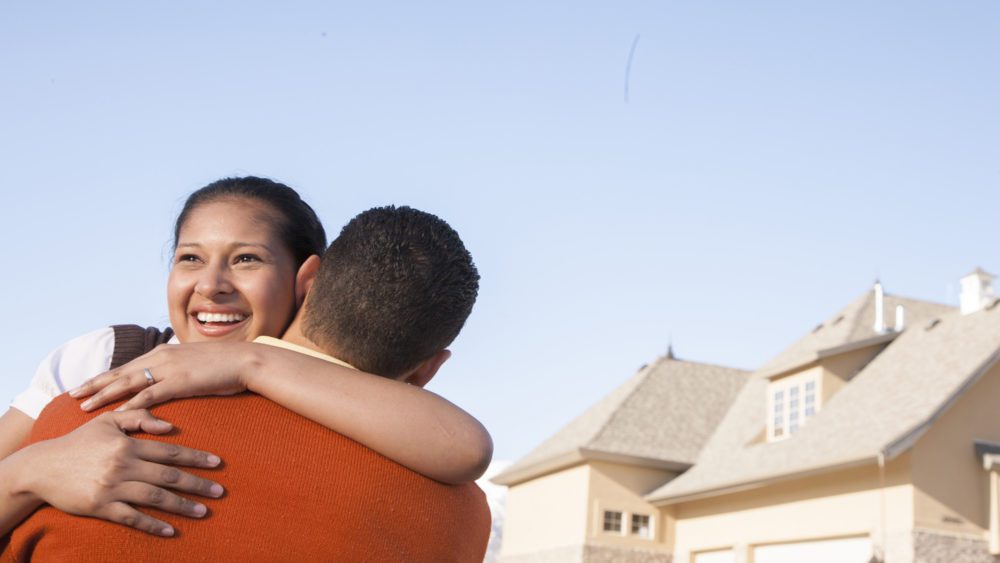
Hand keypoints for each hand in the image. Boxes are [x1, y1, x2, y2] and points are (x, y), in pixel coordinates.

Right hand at [19, 409, 223, 535]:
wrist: (42, 467)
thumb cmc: (78, 442)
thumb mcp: (107, 422)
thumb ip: (138, 418)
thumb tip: (170, 426)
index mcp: (128, 445)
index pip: (170, 451)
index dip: (196, 457)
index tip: (217, 463)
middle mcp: (123, 466)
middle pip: (168, 476)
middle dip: (197, 483)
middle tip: (219, 491)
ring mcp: (112, 488)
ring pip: (155, 498)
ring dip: (182, 506)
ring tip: (204, 511)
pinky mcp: (101, 507)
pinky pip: (132, 518)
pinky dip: (152, 525)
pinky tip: (170, 531)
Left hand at [70, 342, 257, 411]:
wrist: (246, 361)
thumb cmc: (223, 366)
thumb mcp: (194, 365)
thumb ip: (177, 372)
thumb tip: (167, 383)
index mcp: (163, 353)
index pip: (127, 366)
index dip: (105, 376)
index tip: (87, 385)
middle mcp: (161, 357)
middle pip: (120, 372)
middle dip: (95, 384)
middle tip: (73, 394)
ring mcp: (170, 368)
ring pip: (129, 382)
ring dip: (105, 394)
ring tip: (85, 406)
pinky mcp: (180, 381)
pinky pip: (150, 394)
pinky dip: (132, 404)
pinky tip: (117, 414)